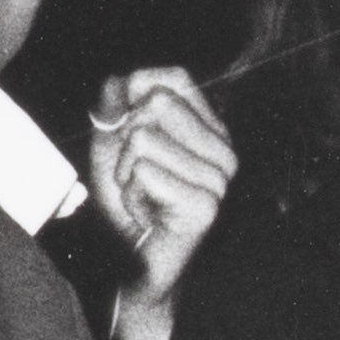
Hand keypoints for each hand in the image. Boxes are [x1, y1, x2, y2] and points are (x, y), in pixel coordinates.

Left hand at [90, 69, 233, 339]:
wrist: (131, 261)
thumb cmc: (127, 200)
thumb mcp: (114, 144)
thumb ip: (116, 106)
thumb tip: (121, 80)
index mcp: (210, 130)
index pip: (175, 78)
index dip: (136, 95)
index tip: (129, 133)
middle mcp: (225, 151)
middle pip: (156, 104)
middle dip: (128, 142)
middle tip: (139, 177)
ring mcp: (220, 179)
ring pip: (144, 140)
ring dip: (127, 174)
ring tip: (143, 198)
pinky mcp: (206, 206)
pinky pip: (144, 173)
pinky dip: (131, 194)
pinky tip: (147, 215)